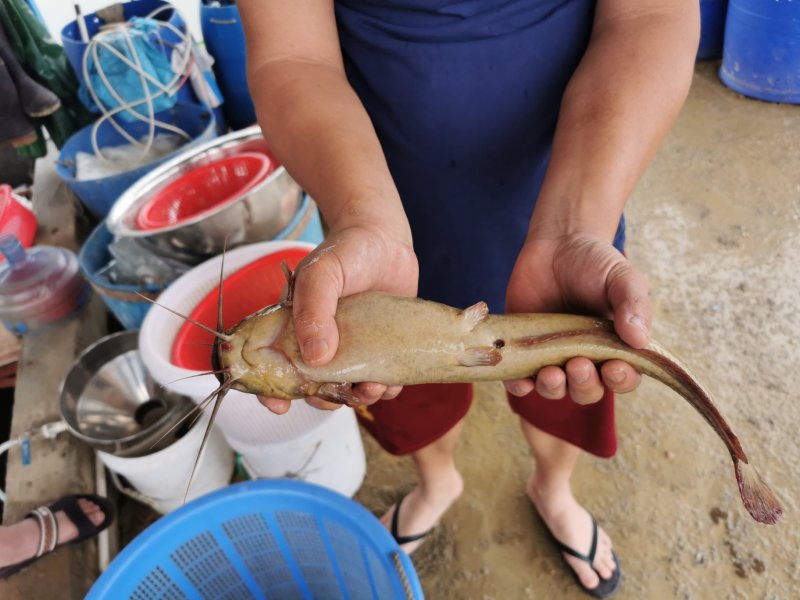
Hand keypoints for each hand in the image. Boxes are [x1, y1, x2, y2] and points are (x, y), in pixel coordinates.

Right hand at [258, 224, 417, 413]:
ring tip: (371, 386)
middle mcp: (319, 344)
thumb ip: (314, 310)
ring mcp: (351, 350)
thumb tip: (316, 357)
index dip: (271, 392)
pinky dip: (385, 389)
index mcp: (293, 329)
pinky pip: (381, 382)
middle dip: (325, 399)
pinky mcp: (380, 350)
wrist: (386, 240)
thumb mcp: (321, 274)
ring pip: (348, 391)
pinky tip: (389, 380)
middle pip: (313, 388)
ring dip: (358, 397)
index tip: (280, 405)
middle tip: (342, 392)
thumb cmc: (346, 251)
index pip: (273, 368)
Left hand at [504, 233, 650, 403]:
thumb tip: (639, 340)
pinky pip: (520, 379)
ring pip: (555, 389)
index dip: (620, 380)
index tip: (614, 368)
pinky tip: (520, 381)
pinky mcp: (524, 350)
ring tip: (551, 373)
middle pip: (588, 390)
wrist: (556, 245)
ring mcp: (552, 356)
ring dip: (554, 388)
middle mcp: (585, 358)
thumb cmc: (595, 263)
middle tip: (578, 364)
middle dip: (584, 384)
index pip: (623, 377)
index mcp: (615, 348)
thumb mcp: (622, 277)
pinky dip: (519, 385)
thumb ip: (633, 304)